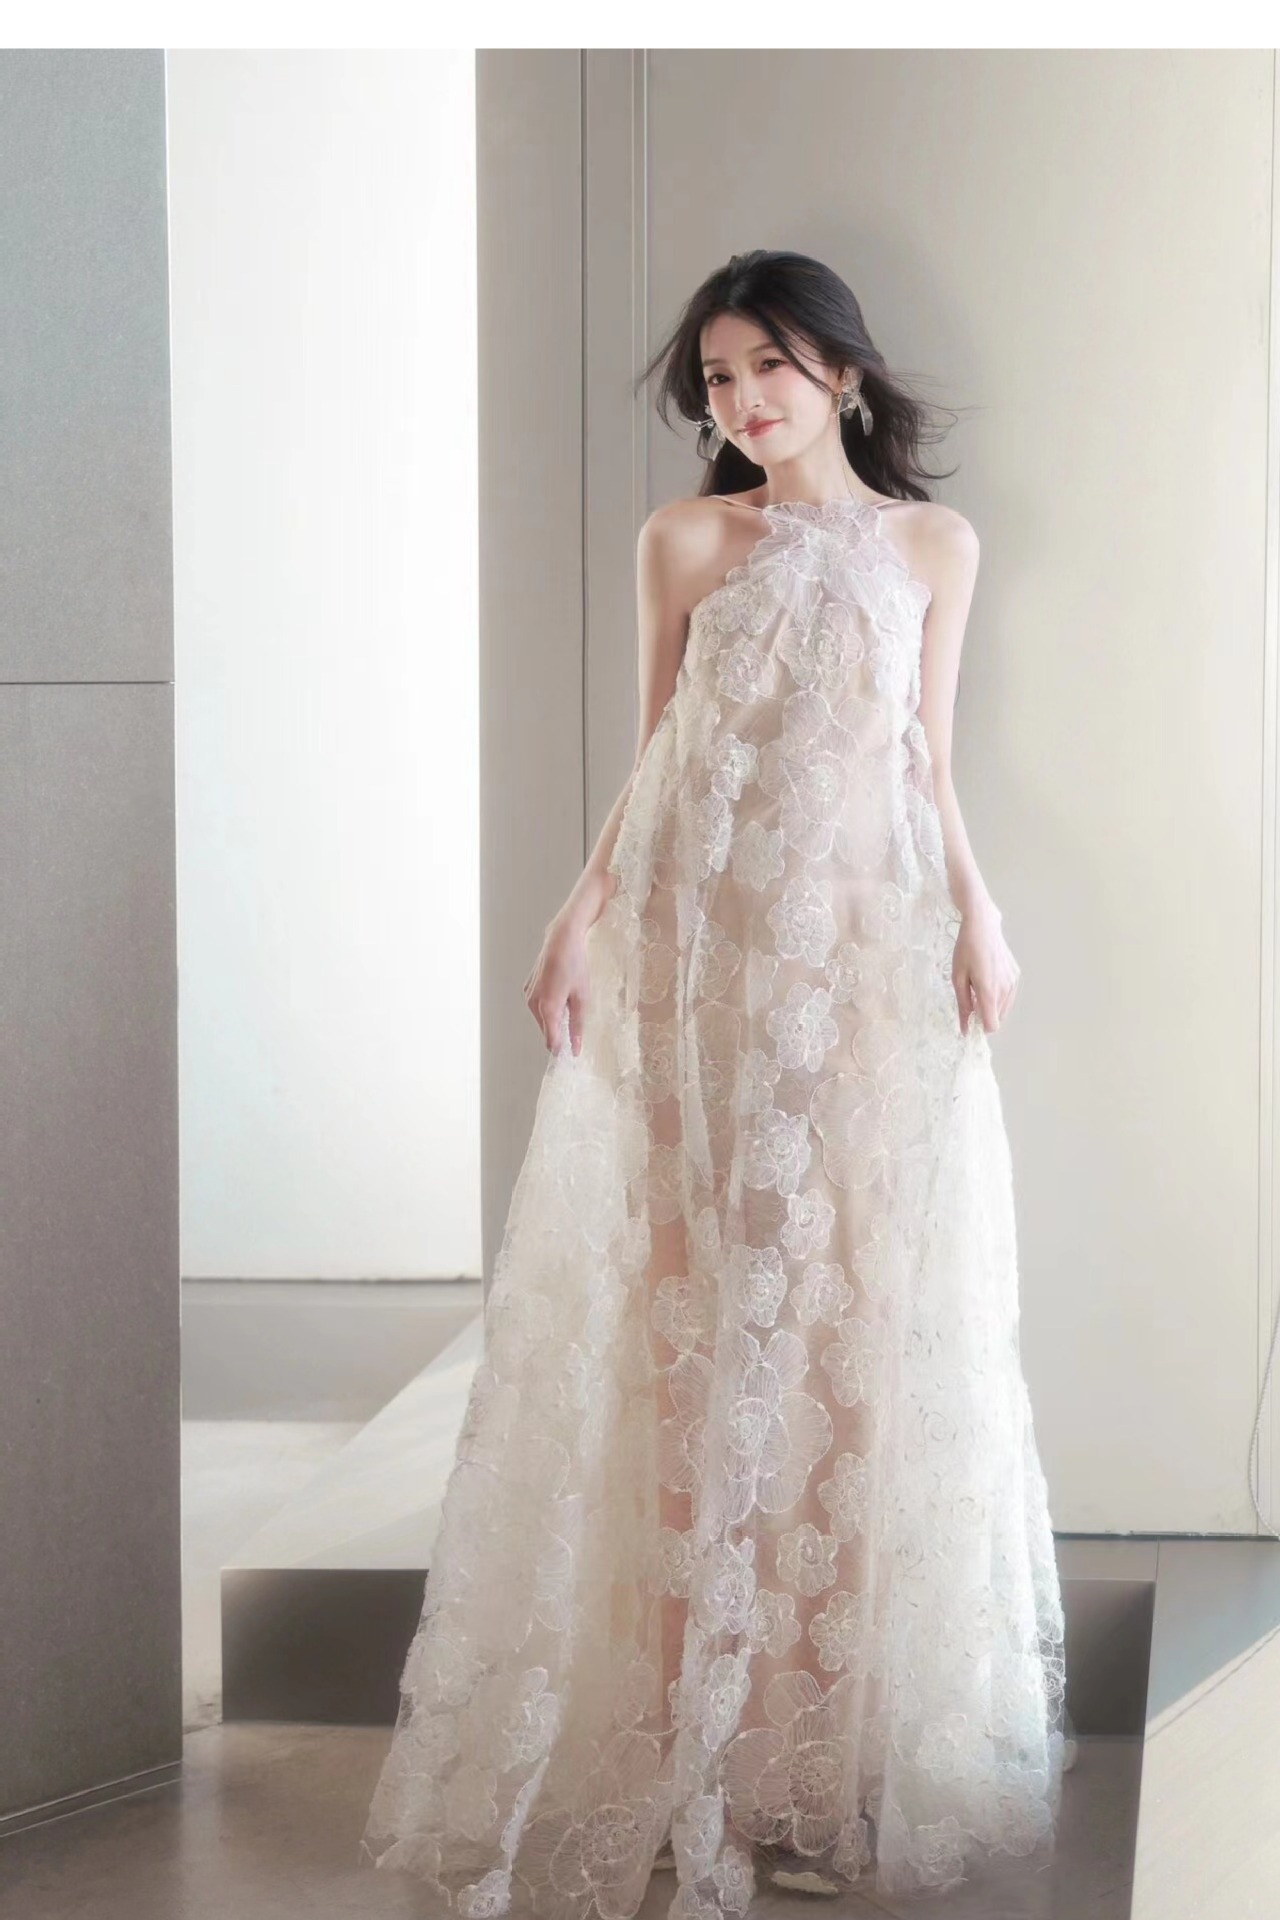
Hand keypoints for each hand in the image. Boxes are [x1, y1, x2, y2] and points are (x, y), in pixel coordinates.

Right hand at [522, 912, 591, 1055]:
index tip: (570, 1057)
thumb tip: (575, 1048)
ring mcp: (528, 995)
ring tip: (569, 1003)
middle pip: (546, 1031)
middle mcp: (533, 1003)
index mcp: (547, 1008)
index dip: (561, 1051)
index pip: (551, 1041)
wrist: (561, 940)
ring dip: (554, 1019)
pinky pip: (538, 1007)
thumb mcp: (582, 997)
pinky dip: (549, 1008)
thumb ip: (578, 1025)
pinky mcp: (527, 988)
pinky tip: (560, 994)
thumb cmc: (575, 966)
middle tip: (576, 1027)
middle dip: (559, 1034)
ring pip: (542, 1019)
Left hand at [952, 904, 1020, 1035]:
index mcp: (989, 991)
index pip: (992, 1025)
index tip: (970, 1018)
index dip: (980, 1026)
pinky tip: (989, 978)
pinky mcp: (1016, 976)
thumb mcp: (958, 978)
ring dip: (992, 1005)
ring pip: (1004, 1009)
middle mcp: (1005, 989)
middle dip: (984, 1014)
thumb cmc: (966, 950)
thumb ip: (963, 1005)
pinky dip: (999, 995)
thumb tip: (965, 1029)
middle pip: (998, 1018)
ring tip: (979, 985)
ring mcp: (1013, 982)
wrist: (983, 927)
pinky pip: (1008, 996)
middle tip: (971, 997)